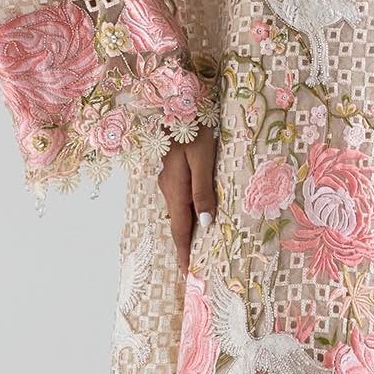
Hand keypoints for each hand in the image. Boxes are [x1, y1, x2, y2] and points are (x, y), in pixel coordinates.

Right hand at [158, 129, 217, 273]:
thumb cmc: (193, 126)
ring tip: (198, 242)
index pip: (180, 229)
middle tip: (195, 263)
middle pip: (178, 221)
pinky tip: (197, 210)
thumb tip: (206, 222)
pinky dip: (187, 209)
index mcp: (175, 188)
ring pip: (178, 208)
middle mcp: (167, 186)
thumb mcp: (203, 158)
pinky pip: (179, 196)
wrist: (176, 101)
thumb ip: (203, 190)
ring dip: (187, 226)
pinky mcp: (171, 168)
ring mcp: (167, 177)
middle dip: (185, 243)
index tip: (187, 273)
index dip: (184, 252)